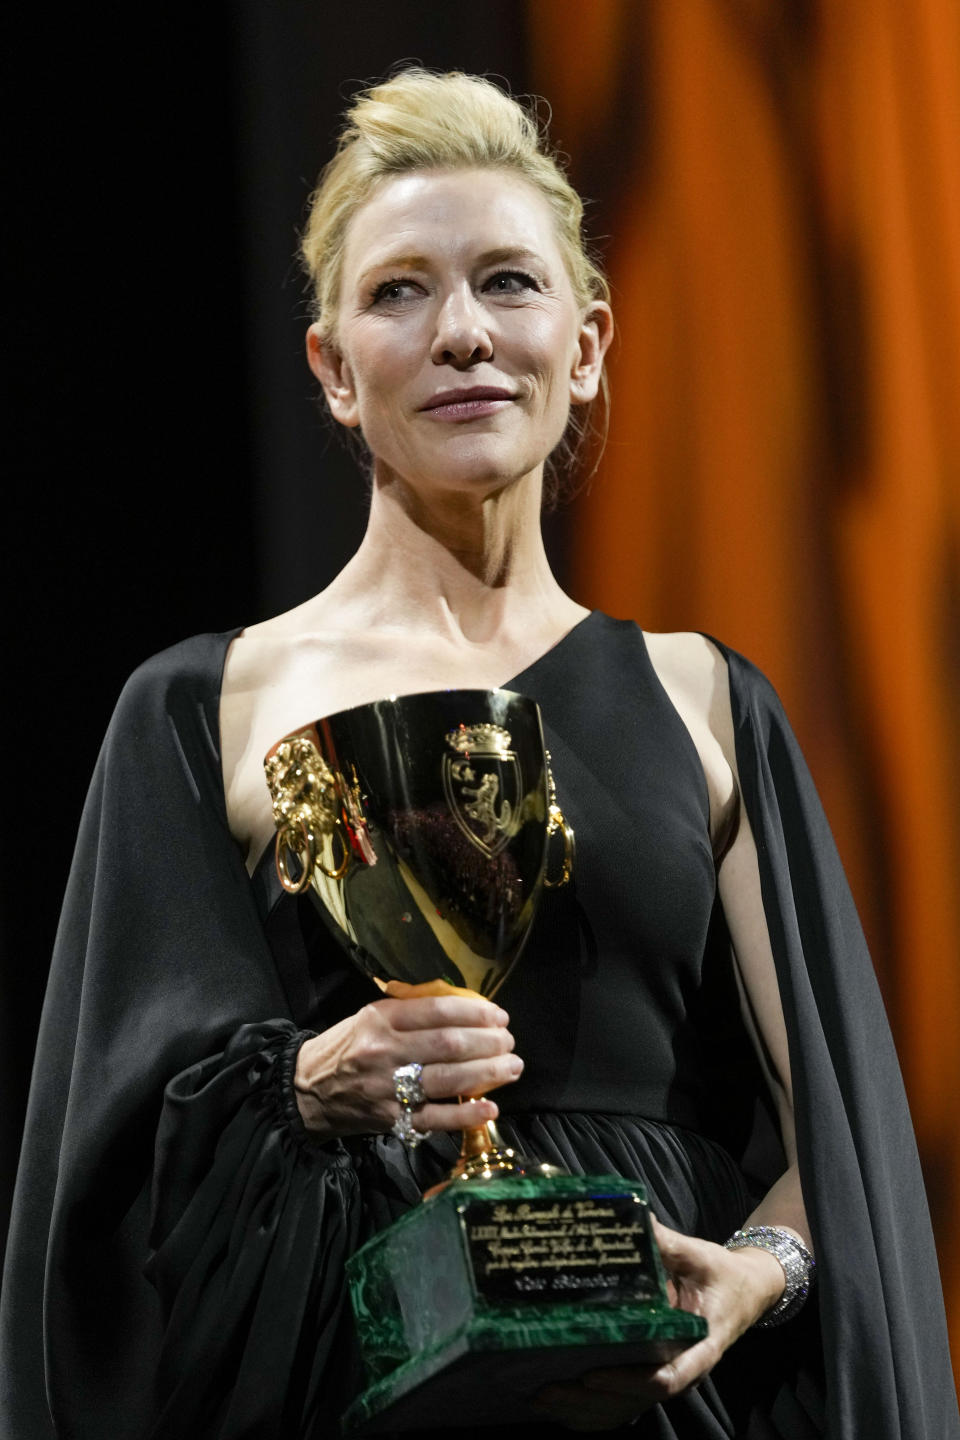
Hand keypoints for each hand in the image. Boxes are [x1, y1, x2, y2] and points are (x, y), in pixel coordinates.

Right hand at [292, 984, 521, 1140]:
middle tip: (510, 1042)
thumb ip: (410, 1012)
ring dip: (488, 1073)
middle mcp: (385, 1052)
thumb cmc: (346, 1048)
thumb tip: (464, 1010)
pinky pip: (436, 1118)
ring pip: (449, 1079)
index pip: (437, 1011)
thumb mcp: (369, 1017)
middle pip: (450, 1045)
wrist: (306, 1090)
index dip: (475, 1012)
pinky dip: (467, 1114)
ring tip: (512, 1067)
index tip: (499, 1015)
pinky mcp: (391, 1119)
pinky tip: (491, 1106)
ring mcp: (389, 1088)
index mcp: (381, 1020)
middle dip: (489, 1042)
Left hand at [531, 1216, 784, 1430]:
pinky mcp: (654, 1374)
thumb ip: (667, 1242)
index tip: (591, 1374)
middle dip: (589, 1400)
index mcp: (699, 1345)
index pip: (665, 1378)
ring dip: (583, 1410)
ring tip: (540, 1398)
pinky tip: (559, 1407)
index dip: (627, 1381)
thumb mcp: (698, 1255)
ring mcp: (668, 1376)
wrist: (744, 1292)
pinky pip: (623, 1405)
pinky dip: (591, 1412)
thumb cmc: (719, 1273)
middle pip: (634, 1401)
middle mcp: (682, 1369)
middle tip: (546, 1388)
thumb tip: (633, 1216)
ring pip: (625, 1409)